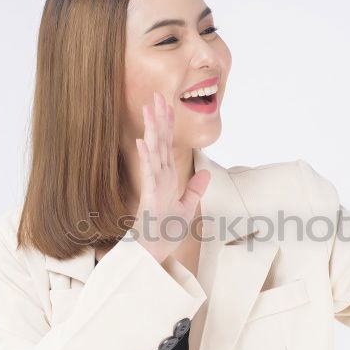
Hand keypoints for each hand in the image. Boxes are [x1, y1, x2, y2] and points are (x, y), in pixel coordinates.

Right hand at [130, 90, 210, 263]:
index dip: (168, 125)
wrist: (156, 253)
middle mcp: (159, 177)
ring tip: (149, 110)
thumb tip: (205, 173)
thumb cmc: (166, 232)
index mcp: (167, 178)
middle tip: (155, 95)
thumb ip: (195, 190)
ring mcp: (153, 185)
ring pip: (153, 152)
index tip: (166, 103)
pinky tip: (144, 141)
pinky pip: (149, 174)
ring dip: (151, 131)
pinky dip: (147, 157)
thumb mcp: (187, 208)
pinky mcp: (150, 197)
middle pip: (160, 143)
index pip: (168, 146)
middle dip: (158, 119)